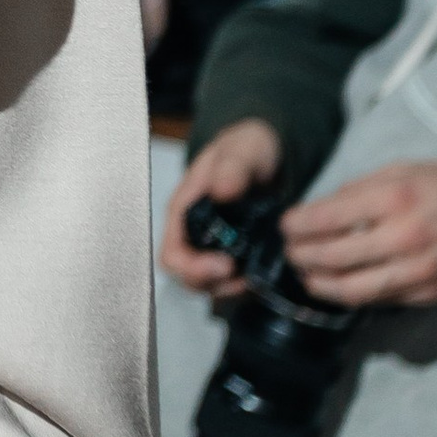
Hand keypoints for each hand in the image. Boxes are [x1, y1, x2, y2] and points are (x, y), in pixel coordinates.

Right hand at [160, 118, 285, 295]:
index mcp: (183, 210)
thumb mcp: (242, 150)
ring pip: (207, 282)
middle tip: (244, 279)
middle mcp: (191, 233)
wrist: (264, 152)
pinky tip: (261, 274)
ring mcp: (210, 245)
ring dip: (229, 288)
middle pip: (186, 275)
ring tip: (254, 278)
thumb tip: (222, 192)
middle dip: (212, 283)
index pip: (172, 253)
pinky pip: (228, 279)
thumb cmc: (246, 148)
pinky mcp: (231, 252)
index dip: (192, 267)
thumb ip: (233, 168)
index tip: (225, 266)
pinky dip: (242, 284)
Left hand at [277, 162, 436, 309]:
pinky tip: (340, 282)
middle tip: (289, 251)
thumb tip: (321, 210)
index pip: (326, 219)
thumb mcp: (408, 169)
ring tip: (306, 272)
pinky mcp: (427, 295)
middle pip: (330, 258)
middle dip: (299, 256)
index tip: (286, 225)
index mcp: (397, 198)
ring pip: (348, 290)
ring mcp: (417, 272)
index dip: (296, 225)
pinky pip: (377, 299)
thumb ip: (362, 190)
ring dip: (318, 283)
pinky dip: (351, 293)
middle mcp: (404, 238)